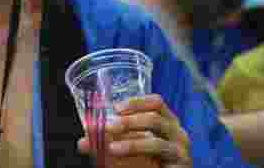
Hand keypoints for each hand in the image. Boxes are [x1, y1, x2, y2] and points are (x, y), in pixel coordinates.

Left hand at [77, 95, 191, 166]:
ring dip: (131, 143)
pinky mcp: (181, 165)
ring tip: (111, 148)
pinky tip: (120, 157)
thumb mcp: (129, 147)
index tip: (115, 107)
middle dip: (128, 121)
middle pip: (154, 118)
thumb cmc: (151, 162)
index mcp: (167, 121)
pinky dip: (136, 155)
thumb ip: (109, 142)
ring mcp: (181, 150)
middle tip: (107, 127)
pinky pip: (157, 157)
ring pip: (156, 140)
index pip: (156, 102)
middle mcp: (177, 132)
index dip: (136, 102)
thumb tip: (82, 142)